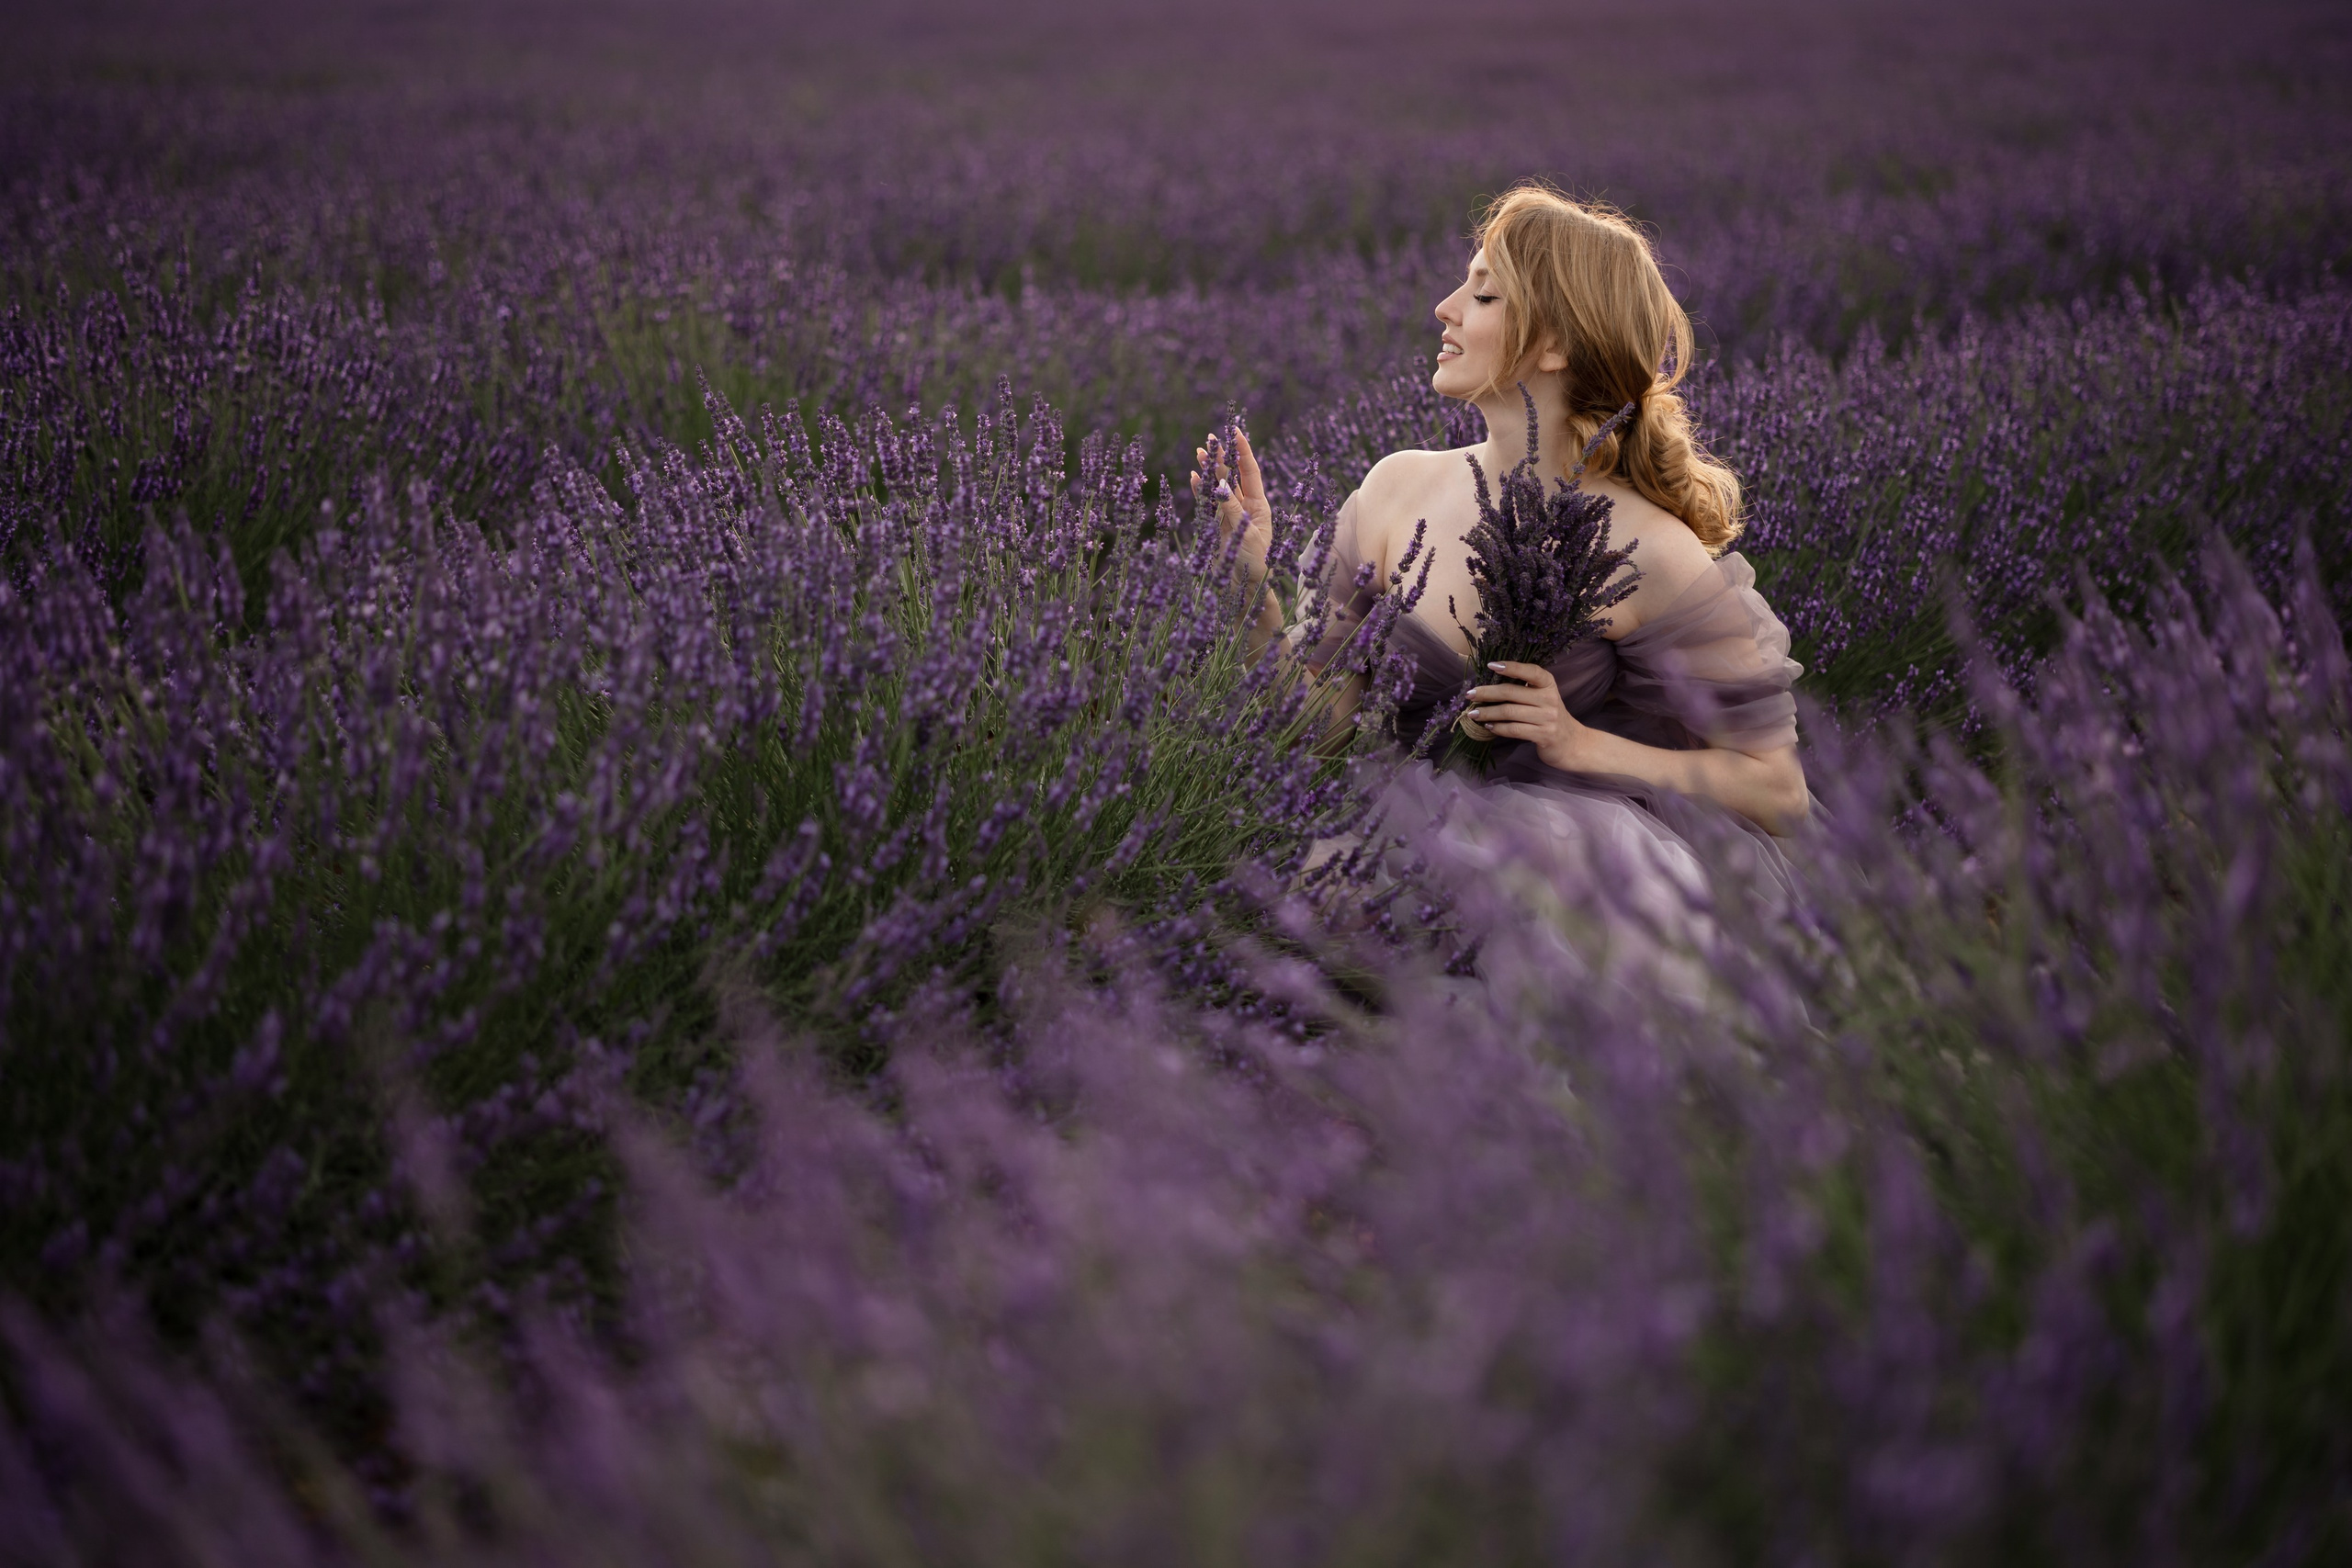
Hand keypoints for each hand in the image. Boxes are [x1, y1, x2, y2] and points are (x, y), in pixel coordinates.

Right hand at [1191, 429, 1272, 574]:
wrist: (1246, 590)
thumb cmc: (1254, 564)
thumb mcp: (1245, 534)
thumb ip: (1230, 510)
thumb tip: (1219, 486)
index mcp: (1259, 505)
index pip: (1250, 471)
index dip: (1242, 450)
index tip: (1234, 431)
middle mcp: (1245, 507)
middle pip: (1232, 476)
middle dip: (1222, 457)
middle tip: (1210, 439)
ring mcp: (1230, 516)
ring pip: (1218, 488)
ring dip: (1210, 471)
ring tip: (1200, 452)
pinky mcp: (1217, 527)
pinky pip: (1208, 504)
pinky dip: (1201, 490)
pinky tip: (1194, 476)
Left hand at [1466, 661, 1589, 771]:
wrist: (1570, 742)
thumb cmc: (1549, 716)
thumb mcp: (1542, 697)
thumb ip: (1523, 689)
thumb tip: (1489, 685)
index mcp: (1548, 684)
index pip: (1530, 671)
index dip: (1511, 667)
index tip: (1490, 665)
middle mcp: (1549, 698)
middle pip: (1512, 692)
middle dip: (1487, 693)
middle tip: (1470, 695)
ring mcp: (1547, 718)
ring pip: (1509, 712)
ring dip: (1488, 713)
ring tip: (1473, 714)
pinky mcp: (1543, 735)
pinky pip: (1515, 730)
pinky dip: (1498, 728)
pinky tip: (1488, 727)